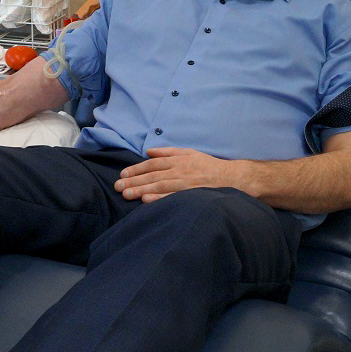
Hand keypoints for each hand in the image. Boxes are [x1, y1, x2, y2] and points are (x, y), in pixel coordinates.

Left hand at [114, 147, 241, 201]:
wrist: (233, 177)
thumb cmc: (209, 166)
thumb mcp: (189, 153)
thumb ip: (168, 151)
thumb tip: (149, 151)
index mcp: (178, 160)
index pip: (152, 164)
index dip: (136, 169)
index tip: (123, 174)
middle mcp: (179, 170)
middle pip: (152, 175)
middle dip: (133, 180)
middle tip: (117, 186)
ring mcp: (185, 183)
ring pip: (158, 186)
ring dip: (141, 189)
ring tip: (126, 194)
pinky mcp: (191, 194)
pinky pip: (172, 197)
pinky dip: (159, 198)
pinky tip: (146, 200)